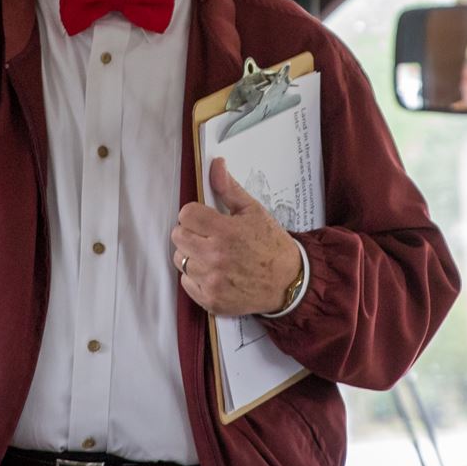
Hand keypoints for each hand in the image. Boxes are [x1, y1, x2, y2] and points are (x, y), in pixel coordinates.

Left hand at [171, 159, 303, 317]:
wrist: (288, 281)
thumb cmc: (271, 244)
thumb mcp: (253, 211)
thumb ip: (229, 189)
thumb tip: (216, 164)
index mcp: (225, 231)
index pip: (186, 214)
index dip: (194, 214)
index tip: (205, 219)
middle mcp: (215, 257)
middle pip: (178, 236)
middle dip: (191, 233)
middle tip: (209, 237)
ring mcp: (212, 281)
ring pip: (180, 259)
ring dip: (192, 255)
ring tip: (213, 255)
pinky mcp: (211, 300)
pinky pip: (186, 282)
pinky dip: (196, 278)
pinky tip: (214, 273)